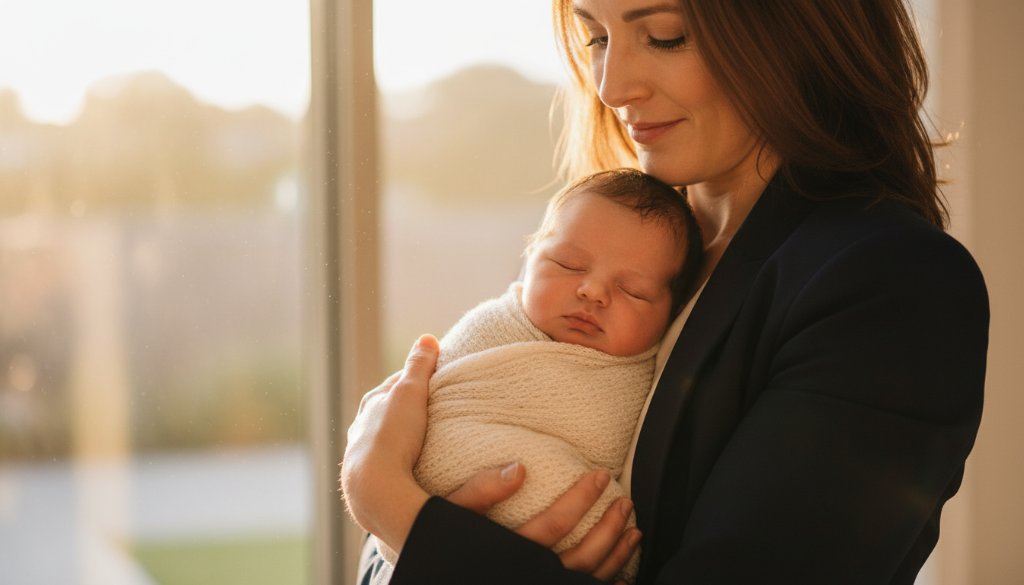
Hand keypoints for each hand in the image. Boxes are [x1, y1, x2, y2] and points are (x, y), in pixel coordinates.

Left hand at [340, 334, 438, 552]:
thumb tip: (427, 339)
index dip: (413, 380)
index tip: (432, 380)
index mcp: (371, 405)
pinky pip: (386, 467)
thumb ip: (419, 366)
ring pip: (382, 442)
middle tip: (431, 411)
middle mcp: (361, 429)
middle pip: (386, 413)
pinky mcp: (368, 483)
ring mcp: (362, 457)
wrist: (375, 487)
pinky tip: (412, 470)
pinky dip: (399, 464)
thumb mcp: (410, 392)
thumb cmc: (392, 435)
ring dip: (400, 440)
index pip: (394, 385)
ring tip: (425, 443)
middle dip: (404, 411)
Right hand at [448, 466, 640, 582]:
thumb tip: (519, 469)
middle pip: (580, 558)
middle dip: (609, 528)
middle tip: (625, 501)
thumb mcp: (447, 511)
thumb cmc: (435, 538)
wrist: (429, 570)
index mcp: (506, 553)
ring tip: (633, 528)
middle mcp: (524, 575)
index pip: (555, 526)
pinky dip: (606, 582)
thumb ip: (479, 491)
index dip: (581, 500)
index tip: (600, 475)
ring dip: (616, 553)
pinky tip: (622, 569)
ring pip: (586, 578)